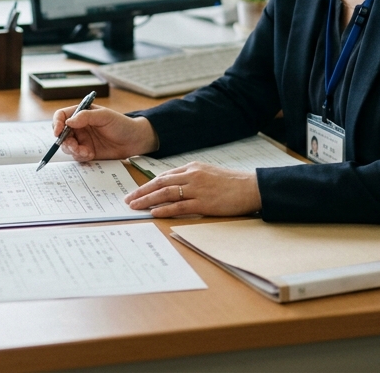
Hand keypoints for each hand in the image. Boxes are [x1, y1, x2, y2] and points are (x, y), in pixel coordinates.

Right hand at [50, 105, 157, 160]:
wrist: (134, 141)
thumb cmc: (121, 124)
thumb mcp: (105, 116)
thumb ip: (86, 117)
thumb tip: (68, 122)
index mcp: (81, 114)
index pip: (61, 116)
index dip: (56, 123)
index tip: (58, 132)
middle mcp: (79, 127)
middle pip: (61, 134)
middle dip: (65, 141)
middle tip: (74, 146)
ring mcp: (82, 140)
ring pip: (67, 146)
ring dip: (73, 150)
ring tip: (86, 151)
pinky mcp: (87, 152)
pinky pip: (76, 156)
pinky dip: (81, 156)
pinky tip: (91, 154)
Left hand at [124, 162, 261, 217]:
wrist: (251, 187)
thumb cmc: (232, 183)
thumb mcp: (209, 173)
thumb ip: (191, 178)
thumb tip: (174, 186)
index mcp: (192, 168)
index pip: (164, 176)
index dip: (148, 184)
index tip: (136, 191)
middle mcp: (192, 176)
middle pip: (160, 183)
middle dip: (142, 191)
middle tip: (128, 199)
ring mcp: (197, 189)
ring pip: (166, 194)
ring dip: (148, 200)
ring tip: (135, 206)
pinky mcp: (204, 203)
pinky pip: (180, 206)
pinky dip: (165, 209)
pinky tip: (154, 212)